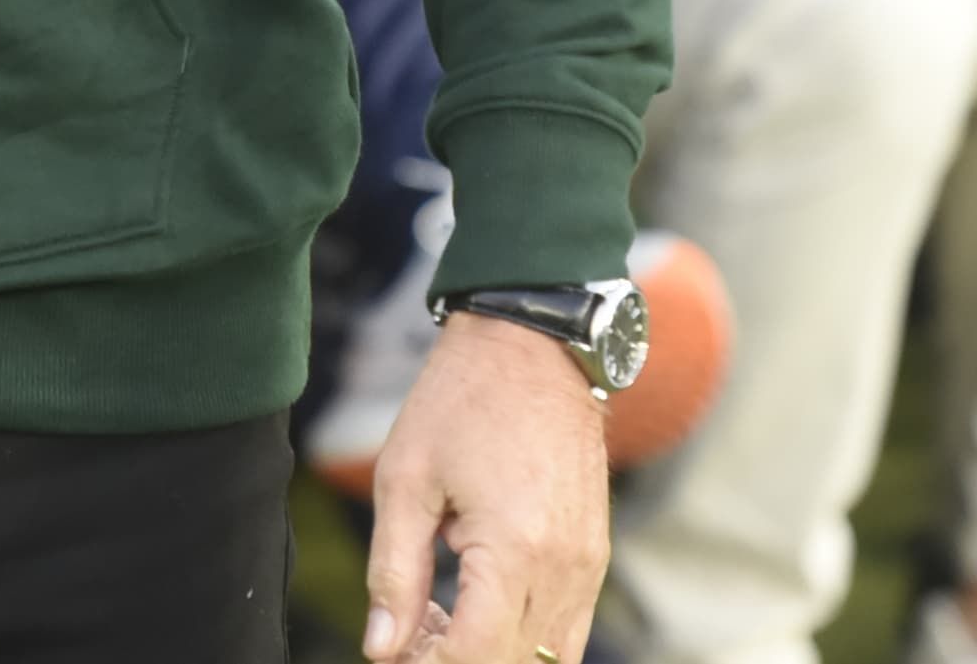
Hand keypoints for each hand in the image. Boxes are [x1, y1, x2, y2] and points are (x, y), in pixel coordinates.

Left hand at [364, 311, 608, 662]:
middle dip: (452, 661)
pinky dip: (518, 634)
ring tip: (434, 616)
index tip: (392, 648)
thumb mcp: (405, 479)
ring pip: (545, 658)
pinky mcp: (595, 557)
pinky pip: (564, 630)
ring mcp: (589, 566)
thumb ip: (393, 573)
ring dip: (488, 653)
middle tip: (407, 631)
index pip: (474, 657)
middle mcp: (565, 569)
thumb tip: (381, 648)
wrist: (534, 344)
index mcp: (516, 549)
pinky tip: (469, 600)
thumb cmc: (462, 400)